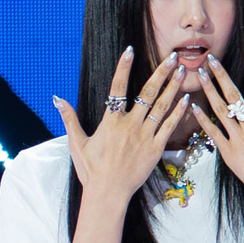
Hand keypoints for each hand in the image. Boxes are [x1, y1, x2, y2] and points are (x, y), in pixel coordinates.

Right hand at [51, 50, 189, 202]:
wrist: (108, 192)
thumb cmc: (91, 169)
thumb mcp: (77, 142)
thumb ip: (69, 118)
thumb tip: (57, 98)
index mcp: (110, 121)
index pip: (117, 88)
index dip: (123, 68)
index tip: (130, 50)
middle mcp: (129, 125)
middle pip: (147, 93)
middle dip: (161, 73)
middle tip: (172, 57)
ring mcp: (145, 136)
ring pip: (162, 107)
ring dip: (173, 88)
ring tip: (183, 71)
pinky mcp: (156, 149)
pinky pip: (169, 127)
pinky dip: (178, 113)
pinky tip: (186, 100)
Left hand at [188, 52, 243, 202]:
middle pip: (234, 95)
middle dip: (221, 75)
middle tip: (210, 59)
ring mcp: (238, 139)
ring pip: (220, 110)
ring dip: (209, 91)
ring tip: (199, 75)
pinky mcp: (228, 152)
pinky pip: (212, 132)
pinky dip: (202, 119)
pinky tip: (193, 105)